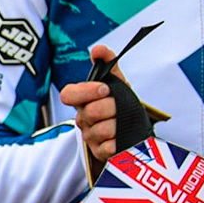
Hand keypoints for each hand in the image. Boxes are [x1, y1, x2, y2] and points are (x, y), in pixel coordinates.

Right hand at [59, 43, 118, 162]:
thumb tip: (97, 49)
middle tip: (120, 106)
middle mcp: (82, 118)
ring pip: (101, 130)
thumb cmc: (121, 102)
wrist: (135, 125)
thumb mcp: (117, 81)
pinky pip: (107, 148)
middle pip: (91, 112)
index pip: (68, 95)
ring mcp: (89, 136)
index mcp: (82, 100)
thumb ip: (108, 62)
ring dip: (117, 125)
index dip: (86, 92)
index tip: (105, 89)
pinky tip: (120, 137)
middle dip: (112, 107)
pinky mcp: (99, 153)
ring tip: (122, 122)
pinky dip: (117, 142)